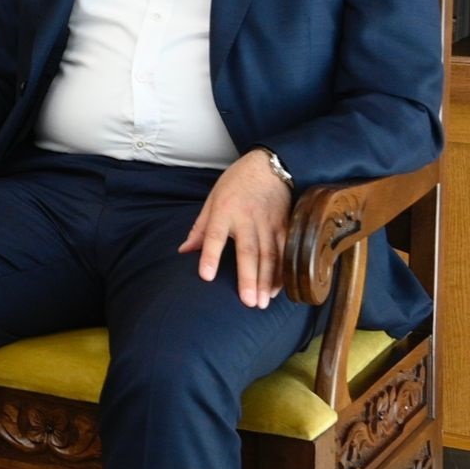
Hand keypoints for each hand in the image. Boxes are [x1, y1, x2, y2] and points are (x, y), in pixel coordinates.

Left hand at [178, 150, 292, 307]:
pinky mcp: (285, 225)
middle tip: (248, 302)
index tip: (206, 276)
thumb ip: (200, 228)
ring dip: (268, 280)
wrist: (268, 166)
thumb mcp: (212, 199)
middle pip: (248, 251)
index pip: (214, 235)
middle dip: (248, 278)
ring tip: (263, 302)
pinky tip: (280, 289)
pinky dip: (283, 271)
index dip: (210, 255)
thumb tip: (184, 251)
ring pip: (270, 255)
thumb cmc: (235, 183)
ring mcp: (269, 223)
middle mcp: (247, 218)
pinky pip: (286, 251)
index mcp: (224, 210)